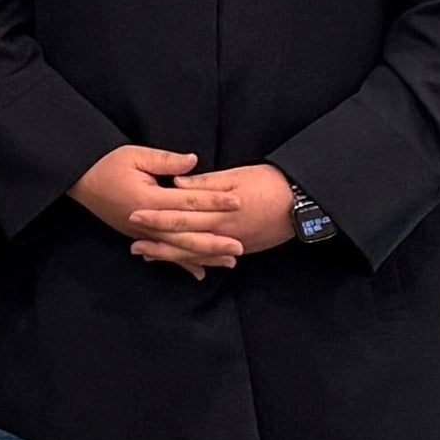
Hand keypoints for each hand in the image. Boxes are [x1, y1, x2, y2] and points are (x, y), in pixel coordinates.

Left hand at [125, 162, 297, 278]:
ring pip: (198, 253)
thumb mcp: (237, 176)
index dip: (156, 217)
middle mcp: (224, 232)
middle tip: (133, 246)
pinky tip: (185, 264)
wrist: (305, 203)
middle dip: (158, 244)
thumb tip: (177, 183)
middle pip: (185, 240)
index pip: (180, 215)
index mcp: (220, 211)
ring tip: (149, 255)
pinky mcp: (244, 248)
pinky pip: (215, 258)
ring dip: (173, 256)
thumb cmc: (271, 183)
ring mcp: (235, 243)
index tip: (134, 216)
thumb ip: (206, 182)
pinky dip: (198, 261)